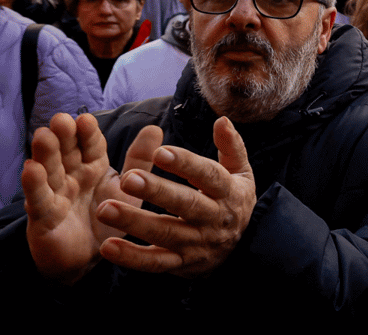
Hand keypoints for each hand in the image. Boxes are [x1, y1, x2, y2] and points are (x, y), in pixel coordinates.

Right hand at [23, 113, 160, 283]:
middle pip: (66, 153)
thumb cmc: (110, 218)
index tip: (86, 119)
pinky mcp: (44, 217)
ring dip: (46, 154)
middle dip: (63, 136)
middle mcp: (73, 177)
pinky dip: (34, 185)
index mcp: (94, 167)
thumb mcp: (129, 190)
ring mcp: (56, 195)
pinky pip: (39, 200)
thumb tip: (155, 127)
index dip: (88, 133)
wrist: (91, 260)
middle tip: (61, 119)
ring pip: (50, 171)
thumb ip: (140, 160)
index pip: (91, 146)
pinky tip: (31, 169)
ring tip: (43, 135)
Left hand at [95, 117, 256, 277]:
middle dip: (156, 191)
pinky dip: (132, 258)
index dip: (185, 164)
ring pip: (165, 233)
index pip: (208, 175)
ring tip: (104, 208)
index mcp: (228, 192)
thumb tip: (221, 120)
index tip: (160, 152)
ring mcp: (197, 244)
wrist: (245, 248)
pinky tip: (108, 247)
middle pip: (185, 204)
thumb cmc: (234, 201)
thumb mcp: (240, 173)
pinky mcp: (181, 264)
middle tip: (127, 178)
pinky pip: (155, 263)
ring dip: (135, 222)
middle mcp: (214, 218)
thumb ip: (231, 146)